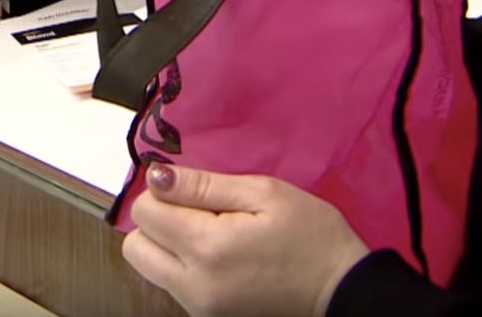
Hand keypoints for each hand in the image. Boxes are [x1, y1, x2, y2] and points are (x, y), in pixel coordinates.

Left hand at [123, 165, 369, 316]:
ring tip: (211, 237)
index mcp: (207, 247)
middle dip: (157, 222)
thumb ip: (203, 185)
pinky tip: (219, 259)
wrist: (345, 294)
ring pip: (149, 267)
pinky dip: (182, 267)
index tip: (197, 193)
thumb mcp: (265, 193)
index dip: (164, 193)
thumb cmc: (312, 237)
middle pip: (136, 245)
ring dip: (166, 246)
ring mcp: (198, 307)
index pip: (144, 212)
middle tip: (199, 215)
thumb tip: (155, 177)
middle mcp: (193, 284)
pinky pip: (171, 284)